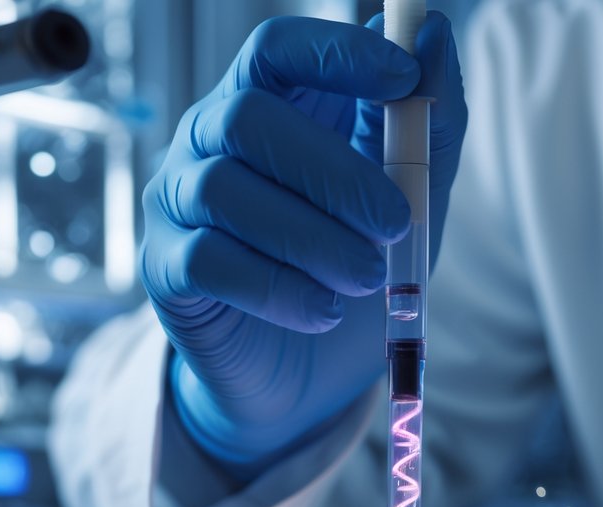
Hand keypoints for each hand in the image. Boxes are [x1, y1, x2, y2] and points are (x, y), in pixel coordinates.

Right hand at [141, 13, 465, 475]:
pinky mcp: (165, 269)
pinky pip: (208, 260)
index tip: (403, 78)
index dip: (337, 52)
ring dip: (313, 238)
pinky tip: (322, 311)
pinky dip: (278, 288)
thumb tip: (437, 32)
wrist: (303, 377)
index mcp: (269, 106)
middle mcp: (208, 141)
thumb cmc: (350, 271)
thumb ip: (427, 126)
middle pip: (250, 116)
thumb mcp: (409, 201)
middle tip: (395, 224)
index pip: (278, 47)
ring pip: (226, 191)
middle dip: (335, 171)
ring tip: (366, 278)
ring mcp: (177, 202)